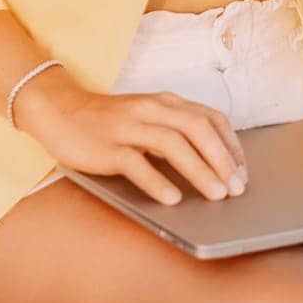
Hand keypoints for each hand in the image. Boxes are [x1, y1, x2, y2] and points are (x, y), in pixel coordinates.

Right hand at [18, 82, 248, 204]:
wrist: (58, 110)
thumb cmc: (108, 121)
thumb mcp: (147, 118)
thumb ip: (175, 132)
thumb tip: (212, 163)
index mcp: (165, 102)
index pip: (210, 118)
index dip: (231, 145)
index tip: (243, 171)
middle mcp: (151, 109)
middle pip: (197, 129)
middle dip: (222, 159)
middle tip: (237, 188)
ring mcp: (128, 126)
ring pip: (172, 144)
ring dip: (199, 170)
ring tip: (216, 195)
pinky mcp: (107, 146)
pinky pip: (136, 163)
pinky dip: (157, 181)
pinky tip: (173, 199)